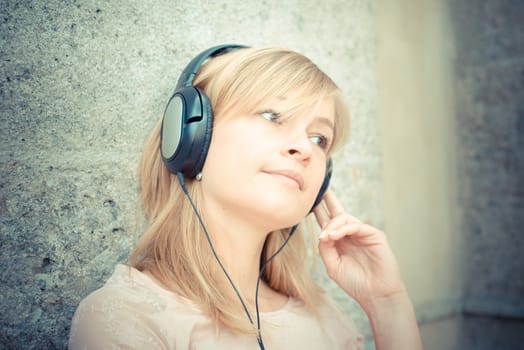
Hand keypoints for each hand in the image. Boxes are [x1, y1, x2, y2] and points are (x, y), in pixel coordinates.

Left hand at [313, 189, 405, 306]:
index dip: (318, 210)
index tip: (307, 201)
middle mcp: (351, 234)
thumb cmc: (354, 282)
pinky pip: (356, 226)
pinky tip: (334, 236)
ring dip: (332, 224)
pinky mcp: (374, 235)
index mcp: (340, 241)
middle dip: (328, 199)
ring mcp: (363, 233)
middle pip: (338, 212)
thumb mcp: (332, 264)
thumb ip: (325, 247)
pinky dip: (343, 229)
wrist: (375, 295)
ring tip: (326, 235)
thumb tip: (322, 232)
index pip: (328, 221)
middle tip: (320, 188)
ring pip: (345, 218)